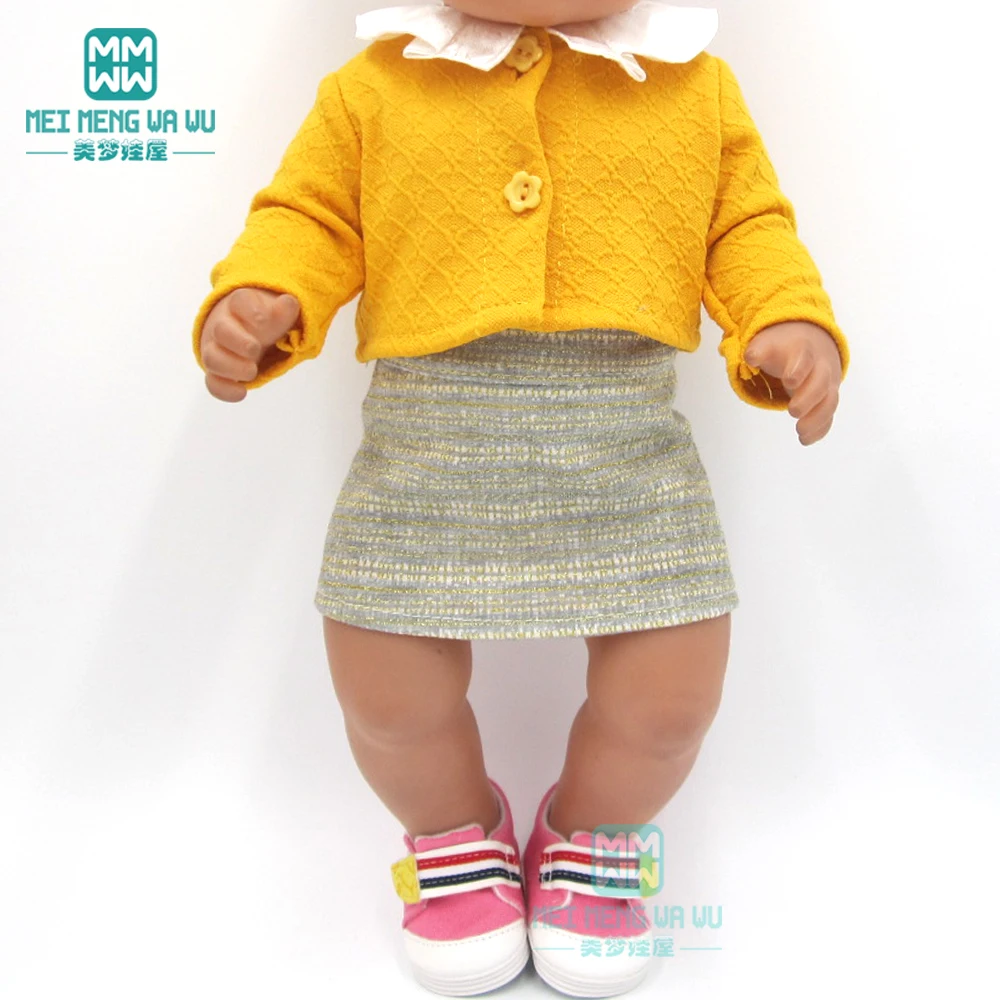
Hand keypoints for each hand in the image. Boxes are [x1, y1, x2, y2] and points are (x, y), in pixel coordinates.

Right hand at [199, 287, 301, 401]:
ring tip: (252, 371)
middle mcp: (223, 325)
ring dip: (232, 367)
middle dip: (238, 341)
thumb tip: (289, 303)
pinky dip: (225, 390)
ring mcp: (217, 349)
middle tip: (256, 349)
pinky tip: (242, 392)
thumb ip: (285, 309)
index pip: (240, 301)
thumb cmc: (263, 319)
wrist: (246, 329)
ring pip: (212, 358)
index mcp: (239, 305)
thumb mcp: (278, 312)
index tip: (263, 320)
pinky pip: (213, 382)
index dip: (252, 311)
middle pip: (220, 330)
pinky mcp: (218, 371)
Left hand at [743, 322, 843, 444]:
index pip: (805, 358)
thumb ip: (758, 350)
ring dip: (817, 419)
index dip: (799, 369)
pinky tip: (805, 440)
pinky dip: (820, 429)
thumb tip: (750, 357)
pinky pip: (828, 416)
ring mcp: (827, 386)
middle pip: (821, 383)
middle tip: (792, 411)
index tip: (789, 381)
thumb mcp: (769, 344)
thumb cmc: (785, 349)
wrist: (812, 346)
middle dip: (809, 398)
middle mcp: (820, 369)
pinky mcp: (826, 401)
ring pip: (829, 402)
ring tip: (800, 432)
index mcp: (804, 352)